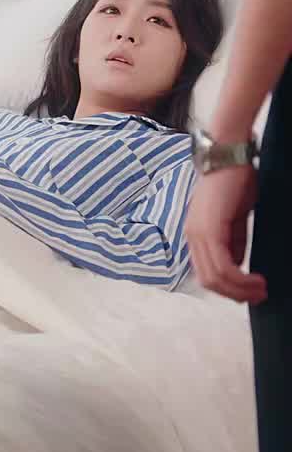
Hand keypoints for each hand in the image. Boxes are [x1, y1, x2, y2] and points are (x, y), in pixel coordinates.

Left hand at [185, 165, 265, 303]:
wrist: (229, 155)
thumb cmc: (235, 181)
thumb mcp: (235, 218)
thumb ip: (233, 241)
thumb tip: (238, 266)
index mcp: (195, 235)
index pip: (206, 274)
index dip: (228, 288)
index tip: (250, 292)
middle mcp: (191, 237)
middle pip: (209, 282)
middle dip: (235, 294)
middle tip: (258, 296)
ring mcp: (197, 234)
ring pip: (215, 278)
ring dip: (241, 289)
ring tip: (261, 289)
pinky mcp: (208, 230)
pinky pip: (222, 267)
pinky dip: (240, 279)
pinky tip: (257, 279)